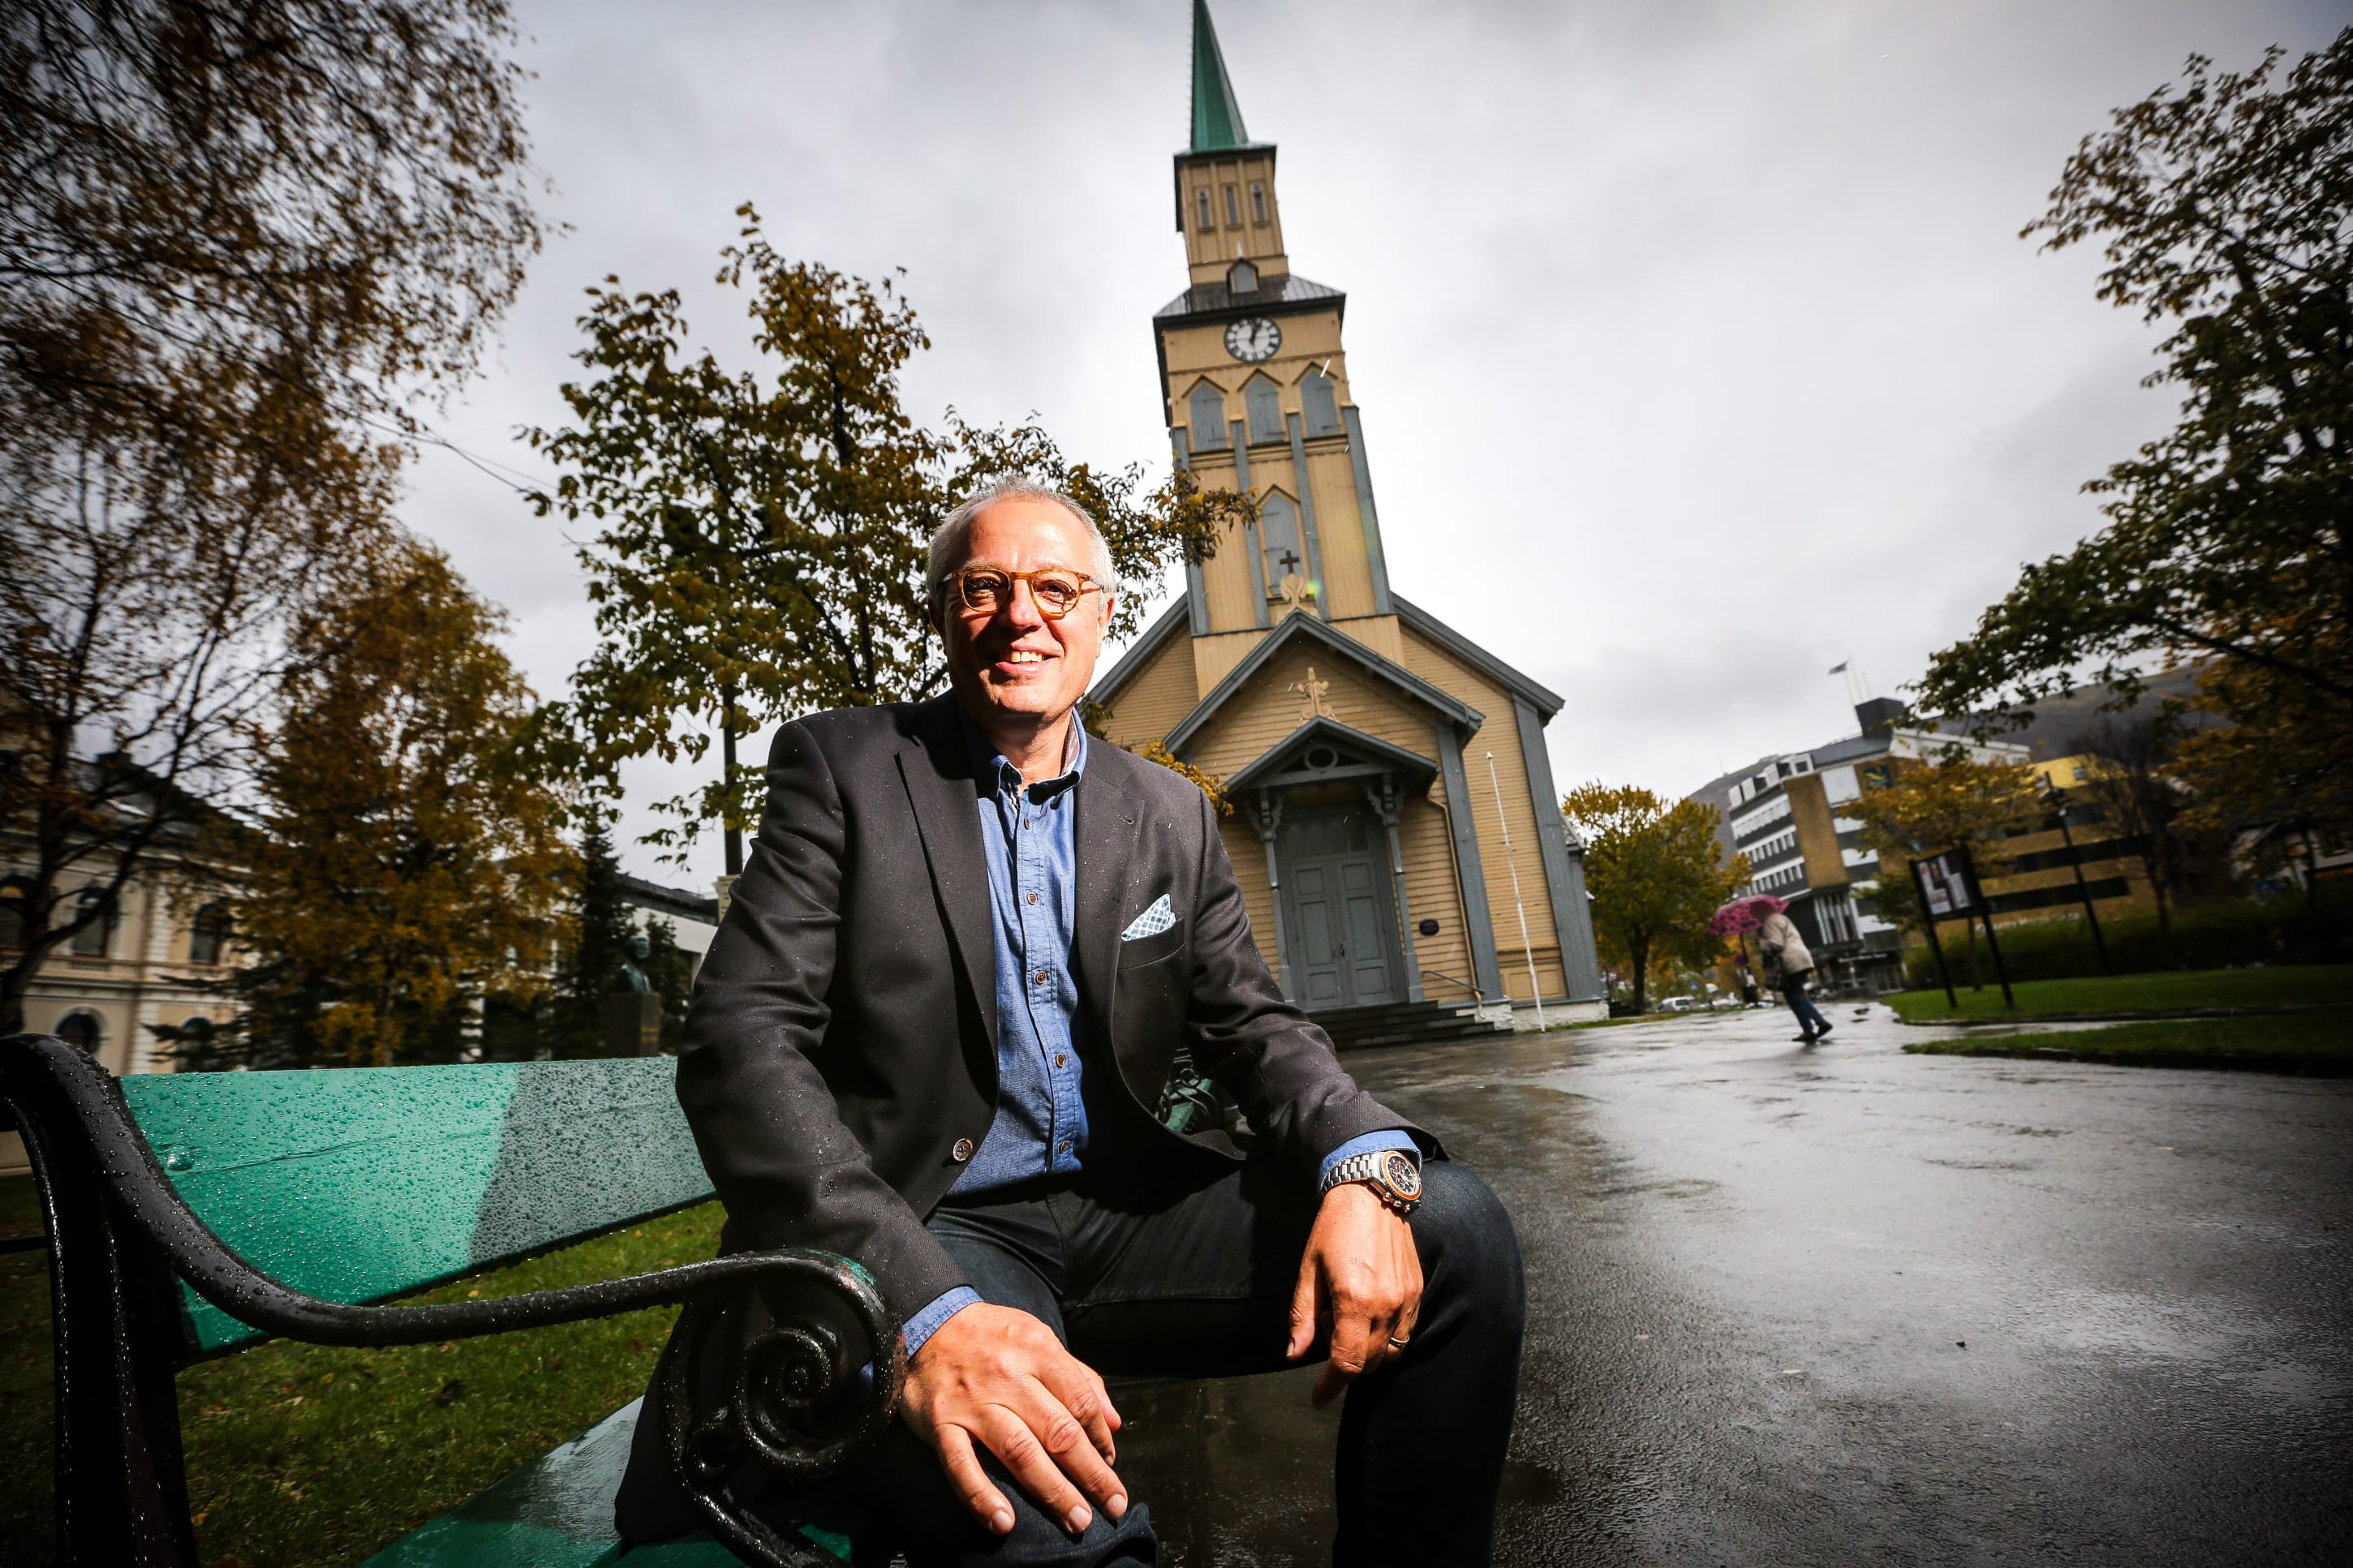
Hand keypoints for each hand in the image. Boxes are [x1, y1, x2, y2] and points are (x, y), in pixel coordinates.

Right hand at [900, 1302, 1127, 1537]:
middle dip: (1091, 1474)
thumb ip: (1078, 1377)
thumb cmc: (990, 1337)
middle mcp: (1008, 1375)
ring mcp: (973, 1402)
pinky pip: (962, 1465)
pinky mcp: (940, 1423)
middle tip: (1112, 1506)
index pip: (1081, 1403)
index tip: (1111, 1465)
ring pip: (1020, 1452)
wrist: (925, 1322)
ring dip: (1052, 1491)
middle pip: (1058, 1432)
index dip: (1101, 1439)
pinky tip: (1004, 1522)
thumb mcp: (1038, 1338)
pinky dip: (982, 1496)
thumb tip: (1113, 1423)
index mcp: (1038, 1350)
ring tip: (1077, 1520)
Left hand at [1287, 1181, 1423, 1407]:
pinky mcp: (1417, 1291)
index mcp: (1355, 1301)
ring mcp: (1406, 1300)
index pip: (1347, 1363)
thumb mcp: (1308, 1271)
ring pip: (1391, 1352)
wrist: (1372, 1193)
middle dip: (1345, 1363)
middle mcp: (1386, 1306)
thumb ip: (1302, 1317)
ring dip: (1367, 1352)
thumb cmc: (1334, 1228)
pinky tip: (1368, 1312)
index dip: (1331, 1387)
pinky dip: (1386, 1337)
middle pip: (1369, 1363)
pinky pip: (1405, 1333)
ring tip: (1348, 1316)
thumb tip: (1294, 1355)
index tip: (1318, 1397)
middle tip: (1327, 1326)